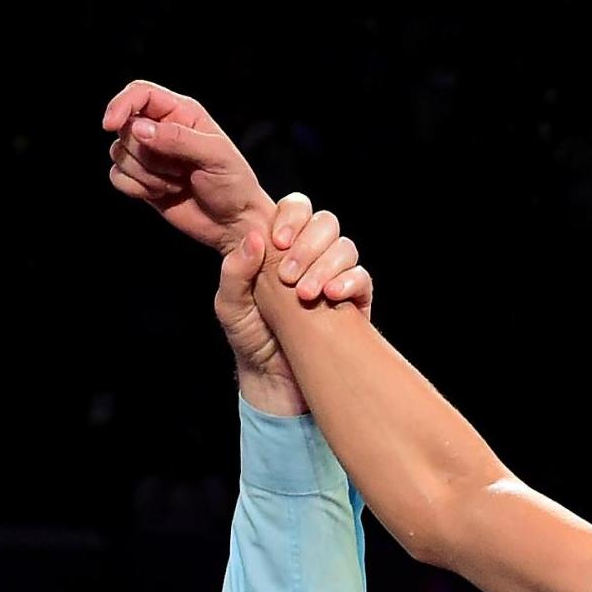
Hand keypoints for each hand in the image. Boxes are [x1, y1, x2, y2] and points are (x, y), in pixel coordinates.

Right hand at [103, 79, 271, 253]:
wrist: (235, 223)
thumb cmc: (234, 184)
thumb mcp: (215, 156)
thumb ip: (178, 138)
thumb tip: (139, 128)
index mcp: (181, 112)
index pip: (140, 94)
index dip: (121, 105)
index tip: (110, 125)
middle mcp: (161, 129)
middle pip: (125, 128)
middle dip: (147, 155)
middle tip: (180, 170)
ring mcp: (150, 155)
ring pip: (119, 154)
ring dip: (146, 174)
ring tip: (177, 182)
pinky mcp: (142, 180)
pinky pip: (117, 177)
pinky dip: (136, 188)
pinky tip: (162, 193)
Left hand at [219, 193, 372, 414]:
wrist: (273, 382)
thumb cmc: (250, 341)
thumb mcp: (229, 306)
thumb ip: (234, 271)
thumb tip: (255, 239)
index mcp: (280, 248)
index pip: (295, 209)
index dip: (291, 217)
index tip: (278, 241)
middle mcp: (310, 257)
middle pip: (325, 223)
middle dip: (307, 244)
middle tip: (287, 276)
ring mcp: (334, 277)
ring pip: (345, 247)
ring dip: (325, 265)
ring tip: (304, 294)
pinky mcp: (354, 302)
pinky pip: (362, 278)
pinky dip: (348, 282)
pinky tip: (330, 297)